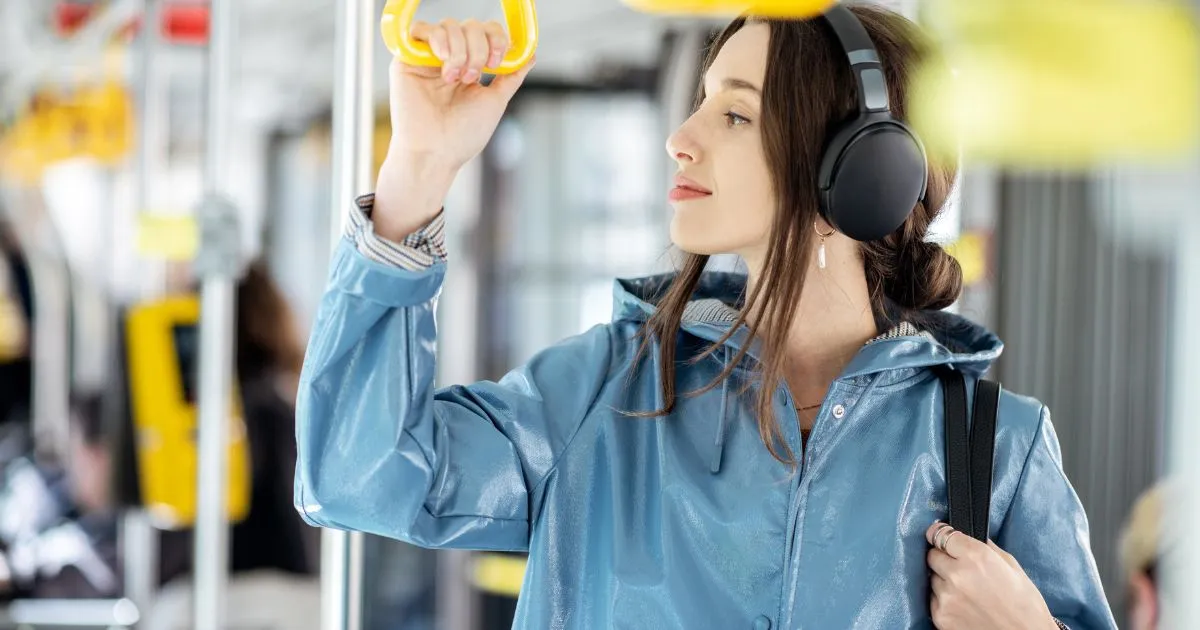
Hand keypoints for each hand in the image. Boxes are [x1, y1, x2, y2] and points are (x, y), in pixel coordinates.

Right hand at [375, 19, 534, 239]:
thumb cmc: (462, 135)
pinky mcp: (407, 59)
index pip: (485, 33)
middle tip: (473, 77)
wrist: (436, 153)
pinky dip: (437, 38)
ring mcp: (428, 58)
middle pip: (470, 26)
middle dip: (479, 48)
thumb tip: (530, 55)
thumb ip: (511, 76)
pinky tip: (443, 60)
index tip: (496, 62)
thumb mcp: (495, 100)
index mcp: (470, 66)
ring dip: (460, 49)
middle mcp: (449, 59)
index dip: (495, 38)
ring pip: (449, 25)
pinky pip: (421, 29)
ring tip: (455, 77)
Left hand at [925, 521, 1058, 629]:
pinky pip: (933, 599)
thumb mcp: (1012, 567)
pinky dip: (943, 600)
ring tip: (966, 591)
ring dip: (943, 580)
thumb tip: (967, 537)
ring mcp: (946, 597)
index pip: (941, 534)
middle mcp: (957, 574)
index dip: (942, 535)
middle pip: (932, 555)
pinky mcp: (940, 616)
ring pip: (932, 578)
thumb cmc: (1025, 605)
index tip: (943, 538)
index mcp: (976, 556)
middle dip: (943, 558)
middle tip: (959, 568)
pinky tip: (963, 605)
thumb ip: (986, 548)